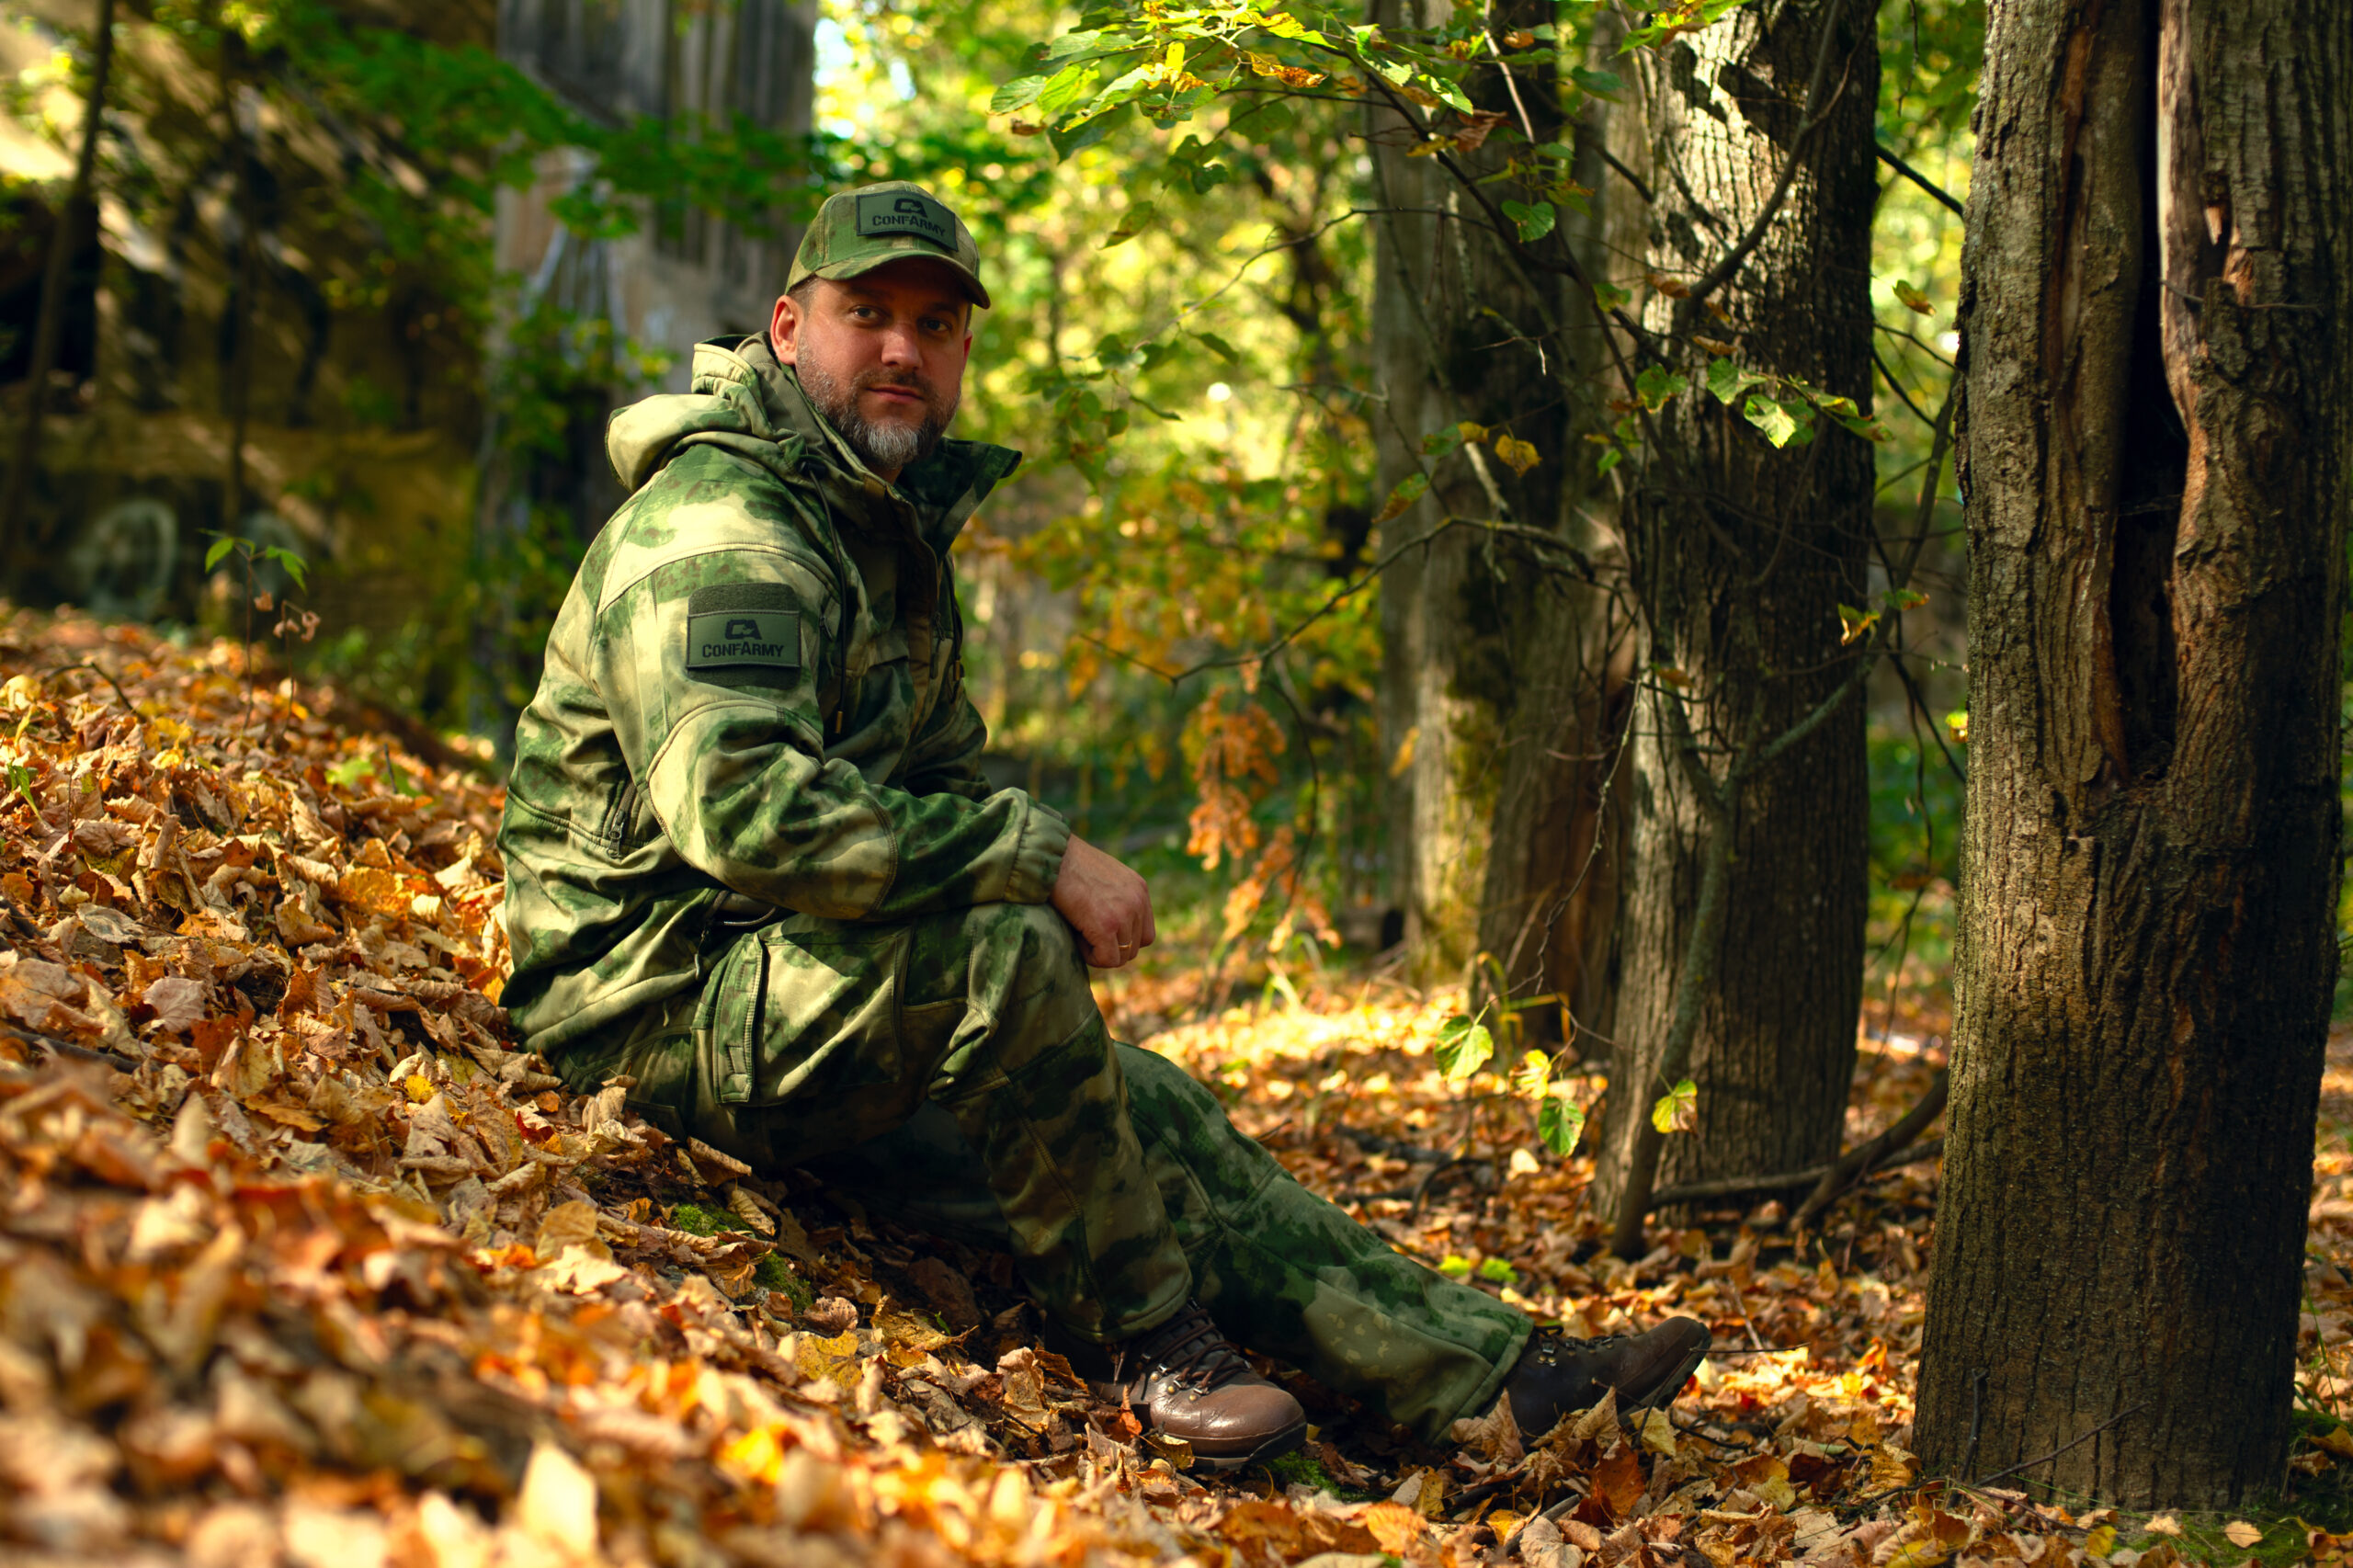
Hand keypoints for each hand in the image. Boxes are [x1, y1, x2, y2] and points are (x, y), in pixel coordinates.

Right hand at [1050, 834, 1155, 969]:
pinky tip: (1076, 936)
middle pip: (1134, 948)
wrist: (1051, 855)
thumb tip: (1112, 929)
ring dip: (1099, 951)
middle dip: (1110, 947)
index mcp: (1139, 889)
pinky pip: (1106, 959)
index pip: (1144, 933)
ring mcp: (1124, 914)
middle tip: (1086, 931)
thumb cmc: (1067, 864)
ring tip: (1079, 931)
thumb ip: (1116, 898)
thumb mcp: (1103, 877)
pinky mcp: (1106, 926)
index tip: (1098, 930)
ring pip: (1121, 957)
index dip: (1122, 939)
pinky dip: (1090, 956)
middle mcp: (1137, 901)